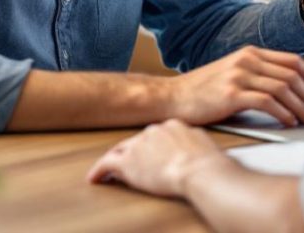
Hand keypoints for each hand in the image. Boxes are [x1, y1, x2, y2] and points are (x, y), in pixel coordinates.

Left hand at [87, 119, 231, 196]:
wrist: (199, 169)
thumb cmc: (208, 161)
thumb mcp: (204, 142)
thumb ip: (194, 140)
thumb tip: (194, 145)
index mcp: (171, 125)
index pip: (155, 135)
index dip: (151, 145)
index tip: (150, 152)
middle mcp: (152, 130)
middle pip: (137, 140)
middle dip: (133, 151)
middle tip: (130, 161)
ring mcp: (138, 144)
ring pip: (121, 150)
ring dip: (115, 160)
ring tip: (108, 170)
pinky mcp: (127, 161)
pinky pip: (106, 164)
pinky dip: (98, 171)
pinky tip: (95, 178)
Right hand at [163, 46, 303, 126]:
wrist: (172, 97)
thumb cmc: (203, 91)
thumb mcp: (234, 74)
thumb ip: (259, 75)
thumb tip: (291, 89)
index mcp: (251, 53)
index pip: (292, 61)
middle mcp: (247, 60)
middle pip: (292, 75)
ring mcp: (239, 75)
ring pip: (284, 88)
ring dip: (302, 106)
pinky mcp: (231, 94)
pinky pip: (268, 101)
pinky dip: (284, 112)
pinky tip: (290, 122)